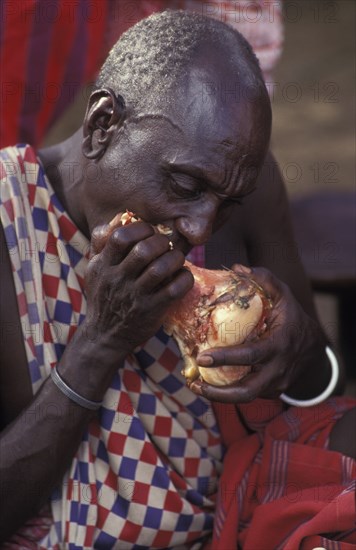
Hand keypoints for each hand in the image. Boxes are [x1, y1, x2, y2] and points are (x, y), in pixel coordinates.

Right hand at [83, 220, 193, 354]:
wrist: (104, 336)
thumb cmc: (103, 297)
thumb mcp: (94, 270)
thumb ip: (101, 243)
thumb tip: (119, 218)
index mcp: (103, 266)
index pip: (120, 237)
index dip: (139, 228)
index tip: (149, 231)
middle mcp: (118, 280)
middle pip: (144, 250)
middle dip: (161, 242)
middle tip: (166, 245)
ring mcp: (136, 297)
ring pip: (161, 268)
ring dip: (175, 258)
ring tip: (176, 259)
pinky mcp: (152, 311)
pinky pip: (175, 290)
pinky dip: (184, 278)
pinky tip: (182, 276)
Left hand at [189, 266, 325, 402]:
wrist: (314, 345)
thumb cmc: (293, 316)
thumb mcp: (284, 295)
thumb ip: (264, 279)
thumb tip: (237, 268)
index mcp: (280, 345)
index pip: (252, 355)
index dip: (226, 358)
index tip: (202, 358)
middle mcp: (278, 369)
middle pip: (248, 391)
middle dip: (218, 392)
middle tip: (194, 384)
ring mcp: (276, 384)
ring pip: (246, 397)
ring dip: (219, 396)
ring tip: (196, 386)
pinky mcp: (272, 392)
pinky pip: (249, 395)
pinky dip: (228, 392)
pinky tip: (210, 384)